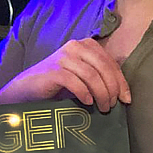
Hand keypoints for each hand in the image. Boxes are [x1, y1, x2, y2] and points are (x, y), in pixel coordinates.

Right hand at [0, 38, 130, 111]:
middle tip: (113, 105)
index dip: (121, 81)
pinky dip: (84, 93)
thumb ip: (99, 76)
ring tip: (103, 108)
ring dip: (101, 93)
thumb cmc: (57, 85)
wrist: (26, 89)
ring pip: (91, 74)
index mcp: (84, 45)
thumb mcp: (82, 76)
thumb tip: (122, 93)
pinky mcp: (52, 71)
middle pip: (103, 67)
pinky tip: (87, 102)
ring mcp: (62, 57)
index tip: (126, 99)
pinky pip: (74, 81)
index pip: (110, 61)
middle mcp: (74, 47)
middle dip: (112, 88)